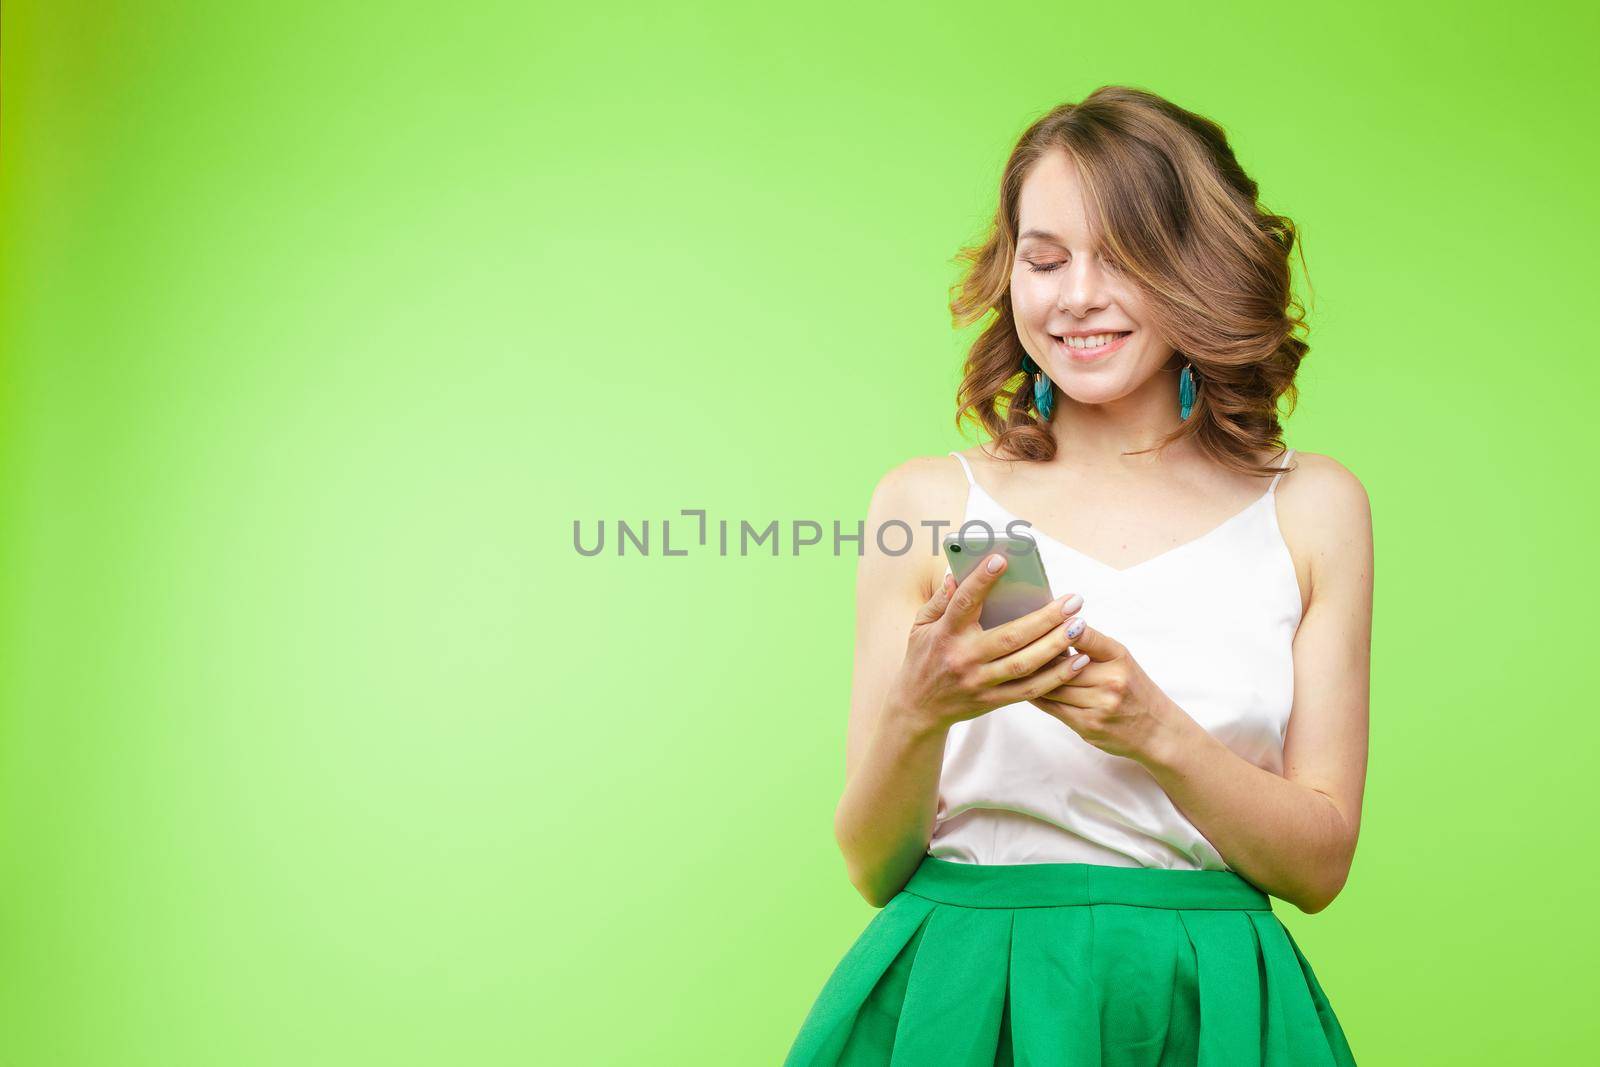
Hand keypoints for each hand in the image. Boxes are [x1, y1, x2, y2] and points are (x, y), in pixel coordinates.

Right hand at [884, 553, 1089, 735]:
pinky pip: (1030, 690)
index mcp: (946, 634)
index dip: (981, 580)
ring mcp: (980, 682)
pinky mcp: (993, 700)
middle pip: (1010, 636)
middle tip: (1072, 600)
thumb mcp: (920, 627)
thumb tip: (955, 576)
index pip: (964, 603)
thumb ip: (939, 601)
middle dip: (1045, 617)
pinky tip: (1078, 660)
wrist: (918, 709)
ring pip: (1025, 663)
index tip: (1001, 560)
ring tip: (1080, 625)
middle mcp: (964, 658)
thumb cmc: (922, 660)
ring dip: (1056, 644)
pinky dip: (1057, 676)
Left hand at [1027, 617, 1186, 762]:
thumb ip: (1092, 647)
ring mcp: (1100, 704)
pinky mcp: (1088, 724)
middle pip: (1061, 664)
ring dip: (1032, 677)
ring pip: (1053, 686)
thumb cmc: (1134, 690)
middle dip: (1037, 655)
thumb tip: (1051, 629)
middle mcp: (1112, 679)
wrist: (1157, 730)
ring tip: (1013, 665)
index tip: (1038, 619)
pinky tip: (1024, 688)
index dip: (1059, 627)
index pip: (1085, 635)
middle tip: (1013, 644)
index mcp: (1119, 657)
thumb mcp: (1122, 660)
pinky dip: (1036, 696)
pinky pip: (1053, 707)